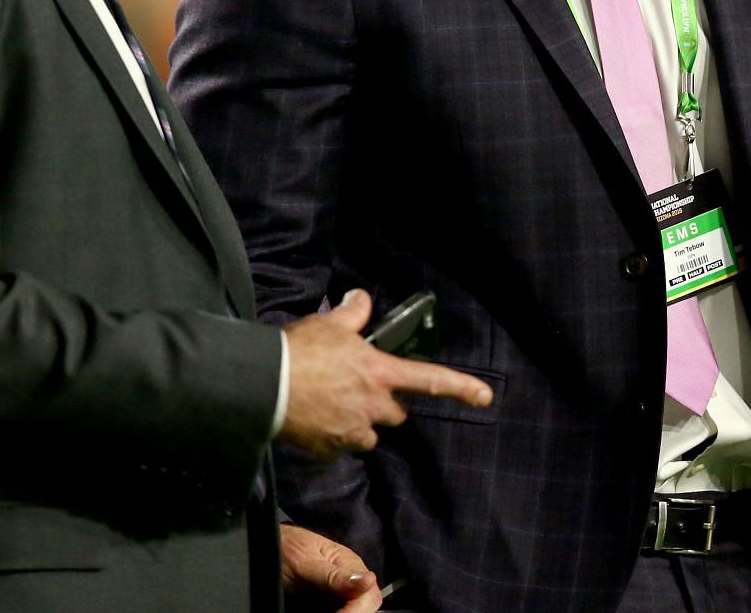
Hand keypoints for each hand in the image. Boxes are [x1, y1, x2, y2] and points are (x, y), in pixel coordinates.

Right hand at [279, 289, 492, 459]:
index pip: (429, 379)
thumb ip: (353, 313)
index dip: (460, 387)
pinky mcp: (331, 451)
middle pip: (396, 413)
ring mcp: (353, 432)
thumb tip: (361, 299)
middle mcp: (374, 406)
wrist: (264, 386)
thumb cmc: (300, 351)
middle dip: (383, 404)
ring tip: (332, 405)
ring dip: (360, 423)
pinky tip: (315, 420)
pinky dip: (333, 438)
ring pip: (369, 434)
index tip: (486, 396)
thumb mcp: (329, 324)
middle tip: (358, 388)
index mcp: (380, 373)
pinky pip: (341, 448)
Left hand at [280, 523, 380, 611]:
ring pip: (356, 607)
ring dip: (346, 612)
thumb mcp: (305, 562)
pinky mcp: (326, 597)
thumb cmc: (282, 548)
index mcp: (348, 562)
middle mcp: (348, 575)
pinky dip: (338, 612)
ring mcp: (338, 587)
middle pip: (367, 602)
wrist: (262, 546)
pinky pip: (341, 607)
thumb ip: (335, 575)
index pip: (368, 592)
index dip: (358, 609)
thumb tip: (370, 580)